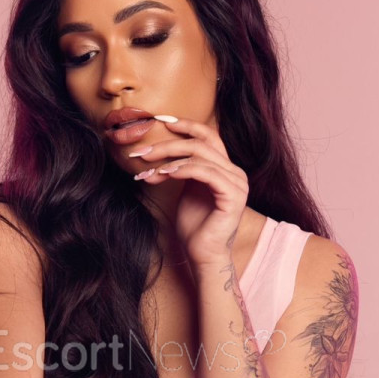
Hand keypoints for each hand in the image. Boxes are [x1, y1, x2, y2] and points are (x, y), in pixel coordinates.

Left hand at [132, 115, 249, 267]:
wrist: (203, 255)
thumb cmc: (194, 227)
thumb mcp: (186, 191)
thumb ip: (183, 171)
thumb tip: (162, 156)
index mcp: (226, 168)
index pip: (208, 136)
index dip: (186, 125)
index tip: (160, 121)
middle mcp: (235, 172)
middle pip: (201, 142)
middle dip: (167, 144)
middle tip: (141, 152)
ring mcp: (237, 183)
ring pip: (200, 155)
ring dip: (168, 159)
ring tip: (146, 168)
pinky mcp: (233, 196)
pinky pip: (205, 172)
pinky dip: (182, 169)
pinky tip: (164, 174)